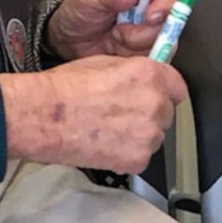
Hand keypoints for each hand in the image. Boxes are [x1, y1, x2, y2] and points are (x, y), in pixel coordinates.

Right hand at [0, 56, 184, 173]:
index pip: (177, 86)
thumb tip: (143, 78)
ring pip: (155, 135)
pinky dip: (128, 154)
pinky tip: (106, 145)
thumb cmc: (64, 89)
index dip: (164, 90)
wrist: (44, 118)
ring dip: (140, 134)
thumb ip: (133, 71)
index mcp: (149, 75)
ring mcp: (149, 134)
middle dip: (150, 113)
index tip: (155, 95)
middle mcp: (155, 104)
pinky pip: (142, 156)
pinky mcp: (138, 159)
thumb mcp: (104, 63)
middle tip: (122, 113)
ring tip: (110, 130)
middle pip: (166, 112)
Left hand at [46, 0, 186, 59]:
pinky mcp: (149, 52)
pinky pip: (155, 59)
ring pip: (166, 41)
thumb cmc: (79, 12)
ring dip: (137, 44)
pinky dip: (135, 58)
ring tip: (115, 38)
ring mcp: (153, 31)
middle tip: (121, 31)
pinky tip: (117, 51)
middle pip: (175, 19)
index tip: (151, 15)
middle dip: (147, 30)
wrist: (69, 40)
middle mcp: (156, 6)